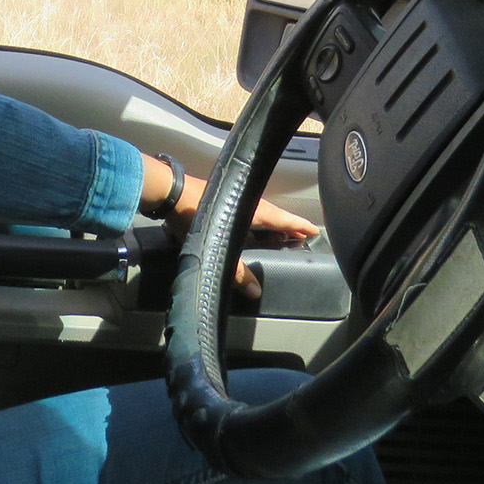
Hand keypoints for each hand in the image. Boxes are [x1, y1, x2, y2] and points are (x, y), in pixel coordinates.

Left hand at [141, 155, 320, 299]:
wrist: (168, 193)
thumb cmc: (193, 215)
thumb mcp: (217, 246)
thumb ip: (236, 271)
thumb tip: (255, 291)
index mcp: (253, 210)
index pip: (284, 219)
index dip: (300, 226)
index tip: (315, 231)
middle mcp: (248, 203)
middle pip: (275, 217)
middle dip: (288, 228)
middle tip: (301, 239)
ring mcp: (234, 202)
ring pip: (261, 215)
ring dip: (273, 225)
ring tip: (281, 237)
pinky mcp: (221, 203)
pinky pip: (248, 214)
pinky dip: (257, 223)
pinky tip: (253, 232)